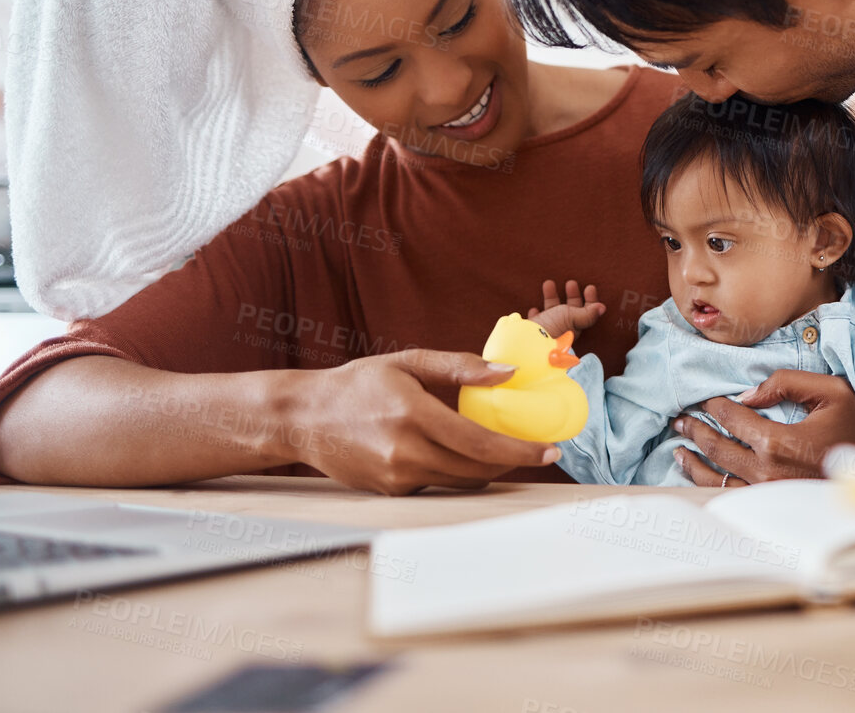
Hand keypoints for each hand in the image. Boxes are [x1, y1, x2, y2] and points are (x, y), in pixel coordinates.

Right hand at [287, 349, 561, 494]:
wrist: (303, 418)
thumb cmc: (357, 385)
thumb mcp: (407, 362)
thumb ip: (459, 367)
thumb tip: (508, 374)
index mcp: (414, 416)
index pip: (480, 442)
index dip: (521, 450)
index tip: (551, 450)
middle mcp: (406, 452)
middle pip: (477, 468)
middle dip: (512, 461)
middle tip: (537, 449)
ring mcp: (397, 477)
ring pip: (461, 480)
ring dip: (486, 467)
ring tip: (499, 446)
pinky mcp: (391, 492)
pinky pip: (437, 483)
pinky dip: (453, 468)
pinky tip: (449, 449)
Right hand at [527, 279, 605, 339]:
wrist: (526, 343)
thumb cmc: (552, 329)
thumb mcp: (572, 318)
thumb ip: (587, 314)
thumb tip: (603, 308)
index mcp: (574, 327)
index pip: (587, 313)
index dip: (590, 300)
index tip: (590, 287)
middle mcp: (562, 329)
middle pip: (570, 311)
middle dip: (572, 296)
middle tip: (571, 283)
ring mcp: (547, 330)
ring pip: (552, 312)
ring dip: (551, 298)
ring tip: (549, 283)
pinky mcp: (531, 331)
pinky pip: (536, 321)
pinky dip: (536, 314)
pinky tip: (534, 308)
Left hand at [670, 370, 854, 485]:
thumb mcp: (830, 391)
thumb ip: (786, 383)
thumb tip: (747, 394)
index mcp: (778, 442)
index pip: (733, 419)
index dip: (714, 406)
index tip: (706, 399)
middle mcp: (767, 472)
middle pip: (718, 448)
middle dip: (695, 430)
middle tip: (681, 420)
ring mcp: (767, 494)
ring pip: (716, 478)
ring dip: (693, 461)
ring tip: (680, 447)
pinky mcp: (772, 507)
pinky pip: (730, 496)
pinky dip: (707, 484)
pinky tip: (698, 475)